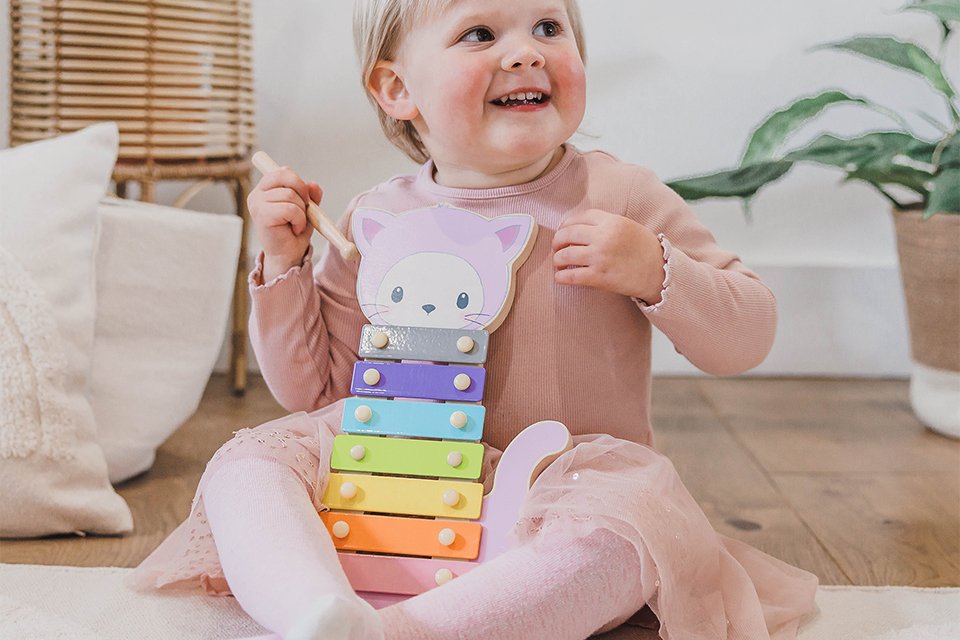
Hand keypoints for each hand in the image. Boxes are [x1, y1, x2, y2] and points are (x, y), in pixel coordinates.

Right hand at [246, 167, 322, 281]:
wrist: (288, 256)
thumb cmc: (294, 232)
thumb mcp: (306, 209)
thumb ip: (310, 195)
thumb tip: (313, 185)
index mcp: (264, 189)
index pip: (283, 171)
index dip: (299, 183)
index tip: (304, 199)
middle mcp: (257, 194)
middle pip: (286, 176)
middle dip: (303, 193)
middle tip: (305, 211)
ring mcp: (257, 204)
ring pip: (290, 195)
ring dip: (302, 212)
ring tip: (296, 224)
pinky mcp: (262, 215)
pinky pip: (290, 209)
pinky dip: (299, 220)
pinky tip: (294, 229)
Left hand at [552, 209, 665, 302]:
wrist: (659, 273)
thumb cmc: (644, 250)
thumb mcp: (627, 227)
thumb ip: (605, 224)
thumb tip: (578, 227)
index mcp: (612, 221)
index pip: (580, 217)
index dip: (566, 224)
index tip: (562, 230)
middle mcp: (604, 237)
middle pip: (568, 234)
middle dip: (558, 241)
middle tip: (556, 247)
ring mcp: (600, 257)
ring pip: (565, 255)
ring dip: (557, 259)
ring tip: (558, 262)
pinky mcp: (599, 277)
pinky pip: (571, 275)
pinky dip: (561, 276)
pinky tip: (560, 277)